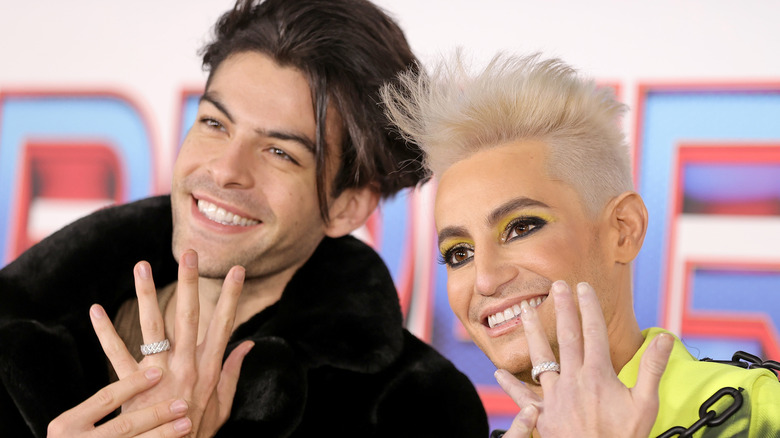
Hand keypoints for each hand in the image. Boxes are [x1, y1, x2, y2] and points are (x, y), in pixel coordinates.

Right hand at [47, 367, 191, 436]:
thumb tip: (132, 374)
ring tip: (186, 424)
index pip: (106, 398)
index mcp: (67, 424)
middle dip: (156, 414)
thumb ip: (94, 408)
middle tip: (182, 403)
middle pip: (125, 425)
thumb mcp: (72, 425)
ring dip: (163, 434)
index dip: (133, 384)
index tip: (159, 372)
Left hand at [90, 250, 253, 436]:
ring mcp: (159, 375)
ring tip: (141, 265)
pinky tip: (95, 310)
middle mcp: (186, 366)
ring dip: (146, 294)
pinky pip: (117, 354)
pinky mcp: (132, 387)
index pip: (224, 324)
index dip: (231, 296)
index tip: (238, 269)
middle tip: (189, 253)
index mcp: (210, 368)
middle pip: (189, 316)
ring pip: (152, 327)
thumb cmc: (197, 432)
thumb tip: (248, 344)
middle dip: (190, 282)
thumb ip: (233, 372)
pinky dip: (105, 332)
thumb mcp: (222, 405)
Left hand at [495, 281, 672, 437]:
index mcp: (599, 374)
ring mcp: (555, 396)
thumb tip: (666, 338)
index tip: (583, 287)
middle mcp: (574, 379)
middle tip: (557, 285)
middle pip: (567, 336)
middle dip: (563, 308)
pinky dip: (510, 385)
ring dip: (532, 332)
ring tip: (523, 310)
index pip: (594, 331)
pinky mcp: (542, 415)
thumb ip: (652, 368)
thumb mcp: (646, 404)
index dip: (588, 307)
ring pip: (541, 358)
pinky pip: (523, 397)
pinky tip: (498, 372)